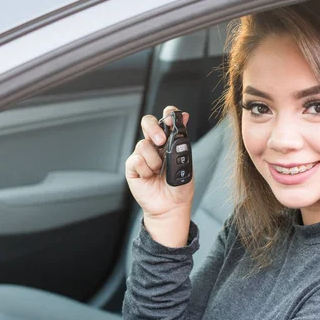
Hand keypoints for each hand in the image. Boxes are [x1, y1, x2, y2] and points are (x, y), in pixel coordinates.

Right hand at [125, 105, 193, 246]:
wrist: (171, 206)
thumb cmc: (179, 187)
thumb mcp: (186, 161)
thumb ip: (182, 139)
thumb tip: (186, 116)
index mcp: (169, 142)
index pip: (165, 120)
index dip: (167, 114)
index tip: (171, 115)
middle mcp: (154, 146)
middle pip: (148, 123)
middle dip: (153, 128)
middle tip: (161, 141)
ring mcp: (143, 156)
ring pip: (142, 144)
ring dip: (154, 160)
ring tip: (158, 172)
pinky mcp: (133, 167)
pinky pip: (135, 160)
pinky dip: (144, 169)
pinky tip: (149, 177)